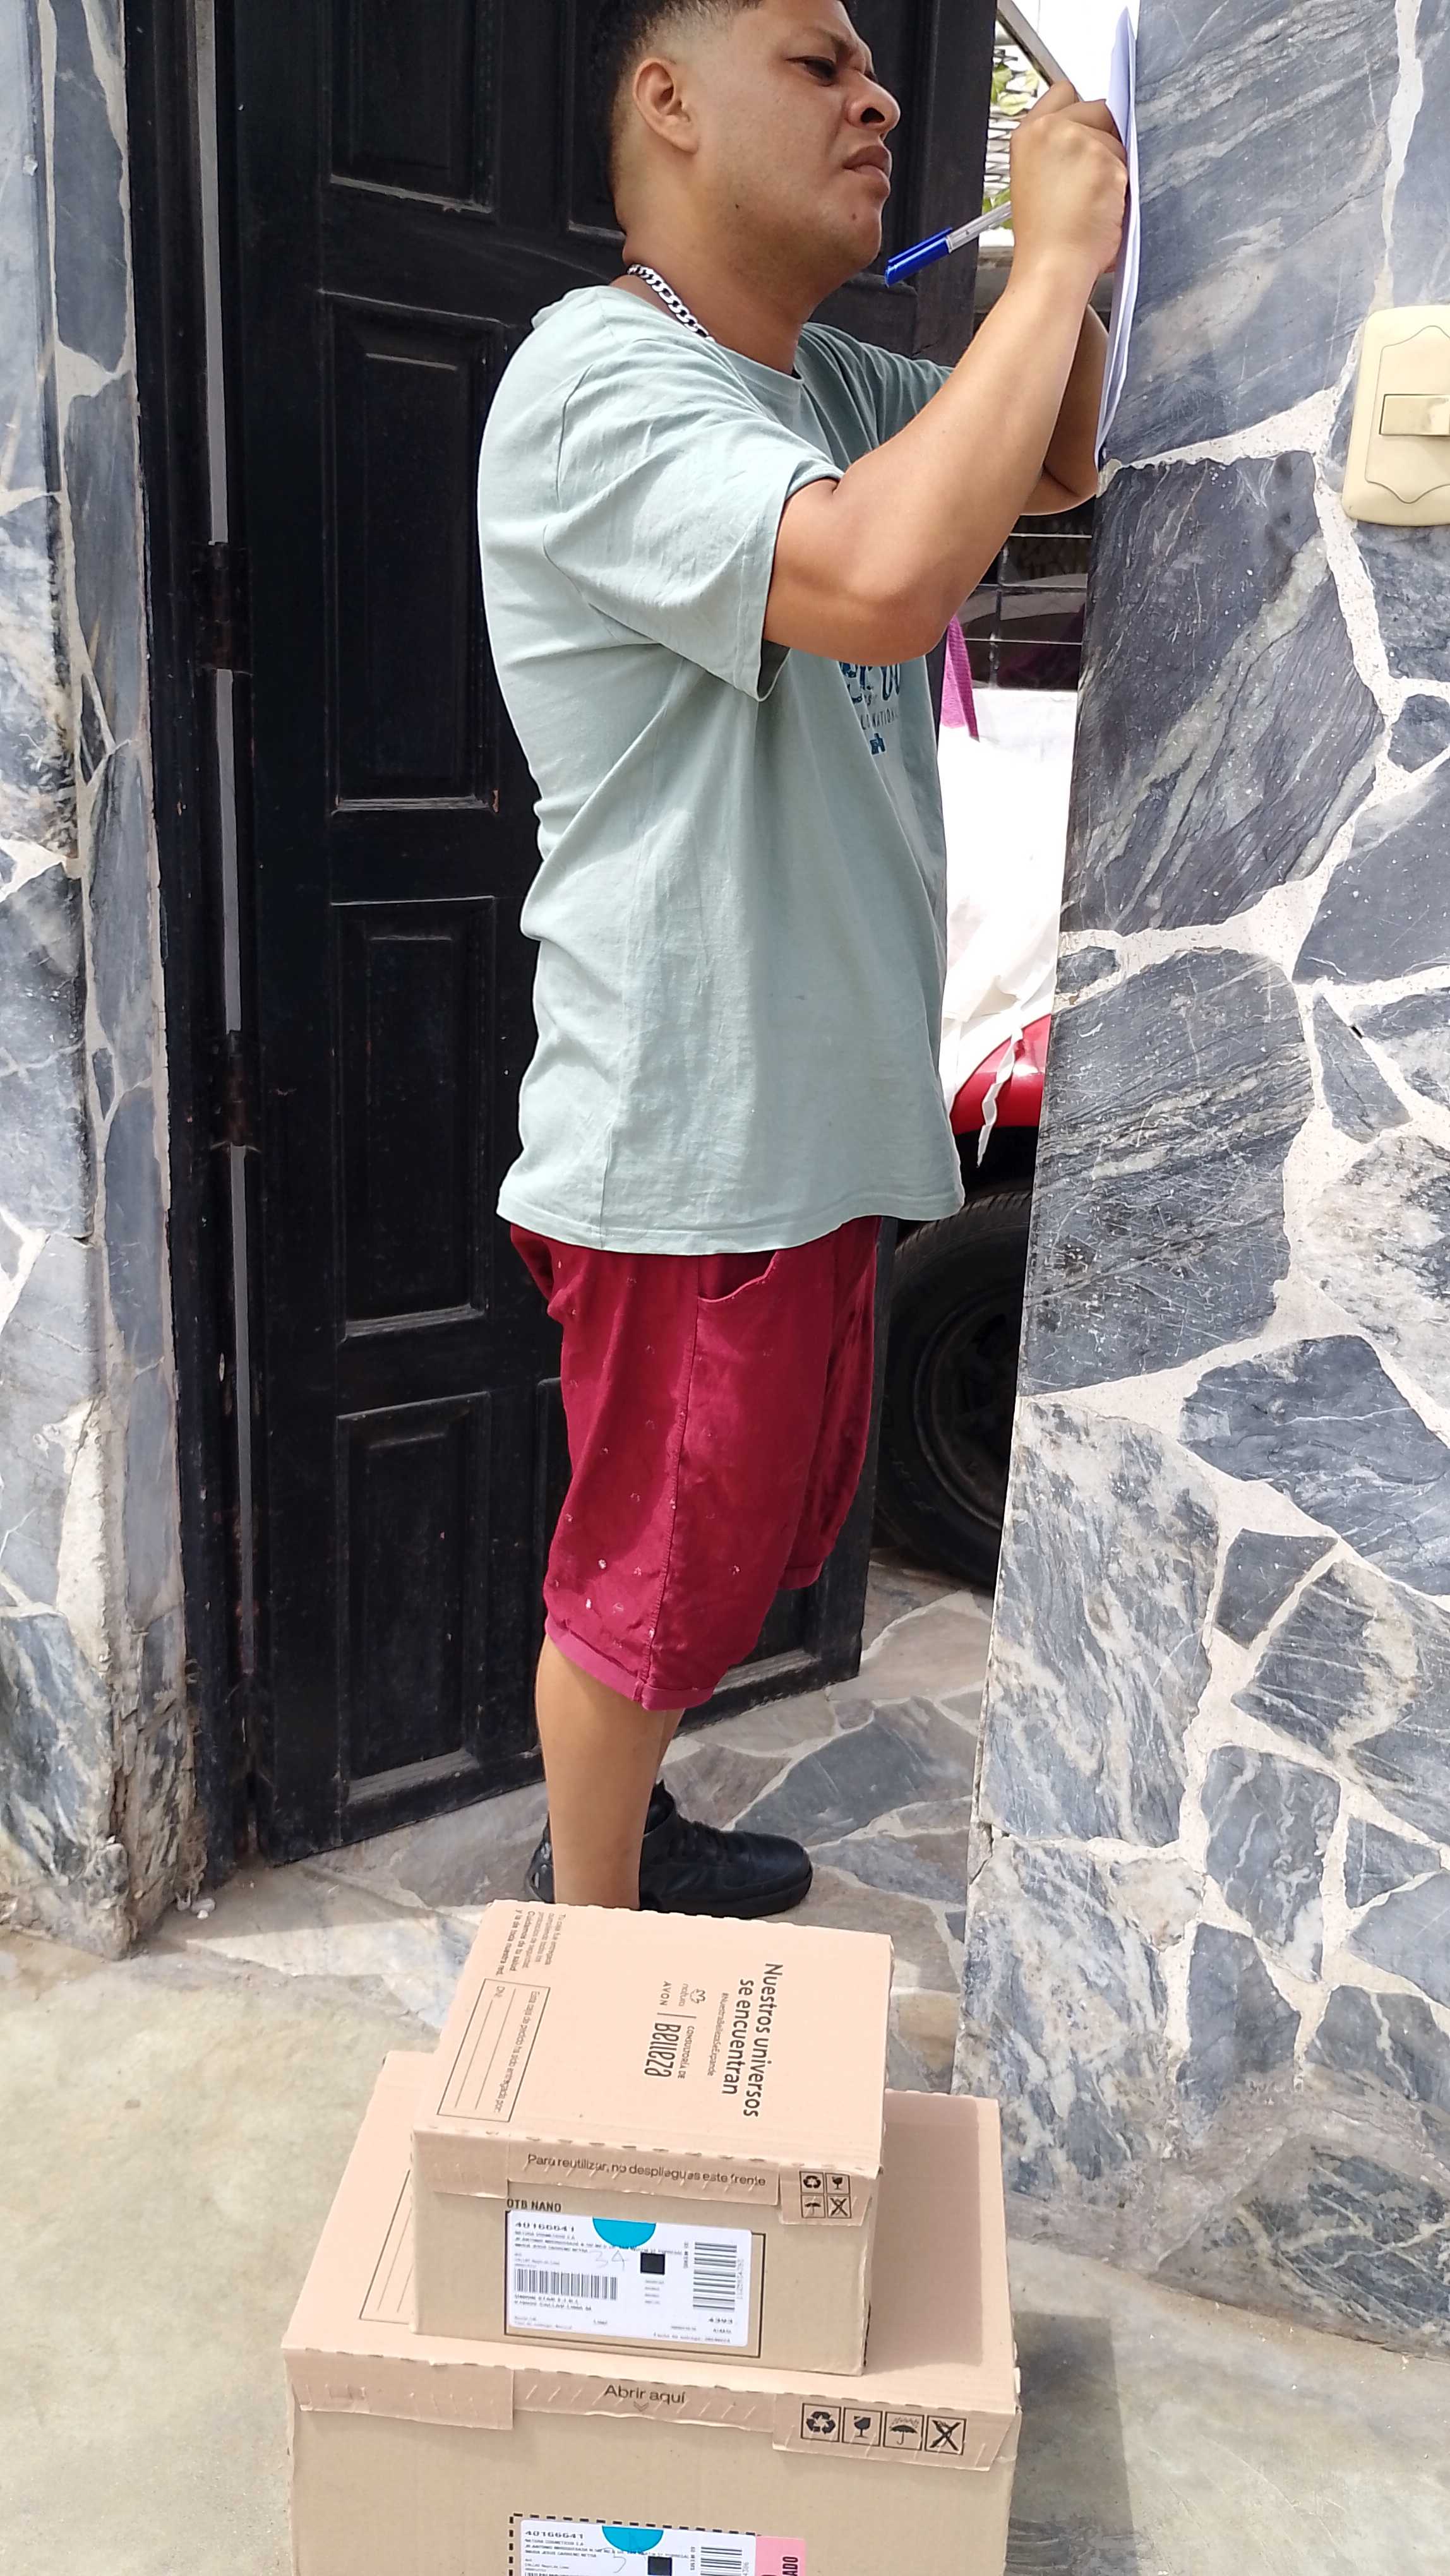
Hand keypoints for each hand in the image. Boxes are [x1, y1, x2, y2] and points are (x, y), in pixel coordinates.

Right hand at [1009, 81, 1127, 282]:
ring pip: (1116, 136)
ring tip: (1093, 199)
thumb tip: (1089, 135)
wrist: (1053, 265)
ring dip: (1114, 163)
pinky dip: (1123, 183)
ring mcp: (1077, 140)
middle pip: (1096, 108)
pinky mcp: (1104, 157)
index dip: (1079, 113)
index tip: (1084, 131)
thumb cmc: (1045, 237)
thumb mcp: (1036, 180)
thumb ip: (1057, 148)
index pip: (1063, 93)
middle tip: (1090, 177)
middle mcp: (1050, 129)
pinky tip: (1105, 205)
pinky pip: (1129, 160)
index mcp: (1028, 134)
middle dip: (1102, 136)